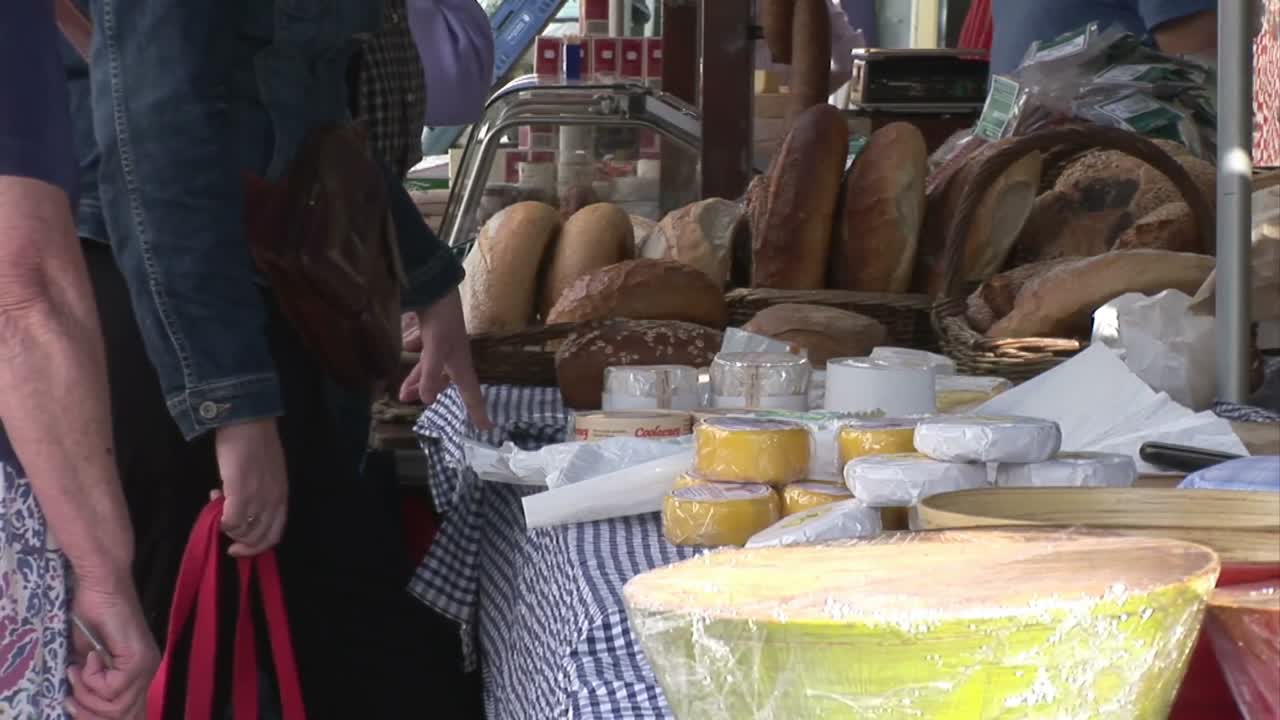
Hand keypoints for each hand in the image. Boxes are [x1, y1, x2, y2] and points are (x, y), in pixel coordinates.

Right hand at [65, 580, 158, 719]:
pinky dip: (91, 678)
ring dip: (87, 692)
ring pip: (116, 705)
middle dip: (87, 708)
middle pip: (121, 714)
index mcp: (138, 672)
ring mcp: (145, 664)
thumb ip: (92, 684)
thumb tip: (81, 709)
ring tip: (78, 669)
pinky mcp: (137, 657)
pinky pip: (113, 688)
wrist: (100, 585)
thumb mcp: (87, 660)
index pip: (127, 712)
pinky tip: (89, 657)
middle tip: (71, 685)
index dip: (95, 715)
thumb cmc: (91, 614)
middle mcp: (147, 670)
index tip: (72, 703)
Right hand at [213, 418, 287, 556]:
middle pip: (259, 538)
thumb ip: (261, 492)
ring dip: (228, 526)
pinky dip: (221, 520)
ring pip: (244, 531)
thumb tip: (242, 507)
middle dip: (240, 543)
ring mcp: (259, 498)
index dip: (257, 546)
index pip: (275, 533)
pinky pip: (231, 521)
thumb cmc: (256, 441)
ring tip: (218, 504)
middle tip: (225, 533)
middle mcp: (274, 501)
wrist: (247, 420)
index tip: (239, 546)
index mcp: (282, 495)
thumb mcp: (268, 472)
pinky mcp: (241, 493)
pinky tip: (215, 501)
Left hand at [398, 288, 490, 428]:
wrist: (437, 288)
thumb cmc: (442, 319)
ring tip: (401, 393)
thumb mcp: (435, 348)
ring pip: (431, 372)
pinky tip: (403, 362)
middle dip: (431, 395)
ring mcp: (442, 349)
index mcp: (460, 364)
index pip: (472, 394)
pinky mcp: (432, 338)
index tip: (487, 429)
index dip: (478, 411)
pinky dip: (415, 367)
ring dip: (417, 382)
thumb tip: (426, 401)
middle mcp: (453, 359)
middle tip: (414, 404)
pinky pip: (424, 359)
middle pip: (445, 385)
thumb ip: (429, 374)